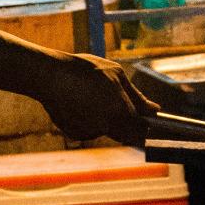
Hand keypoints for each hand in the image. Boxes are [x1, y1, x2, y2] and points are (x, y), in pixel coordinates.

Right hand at [38, 54, 158, 144]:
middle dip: (126, 122)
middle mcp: (106, 126)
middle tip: (114, 102)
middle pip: (126, 134)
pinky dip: (88, 120)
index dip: (146, 126)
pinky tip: (79, 103)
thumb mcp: (116, 75)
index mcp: (120, 111)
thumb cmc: (85, 70)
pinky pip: (89, 130)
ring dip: (105, 118)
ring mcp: (89, 132)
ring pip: (106, 130)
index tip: (146, 120)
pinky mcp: (74, 134)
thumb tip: (155, 110)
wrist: (49, 75)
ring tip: (91, 95)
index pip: (143, 130)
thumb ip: (137, 96)